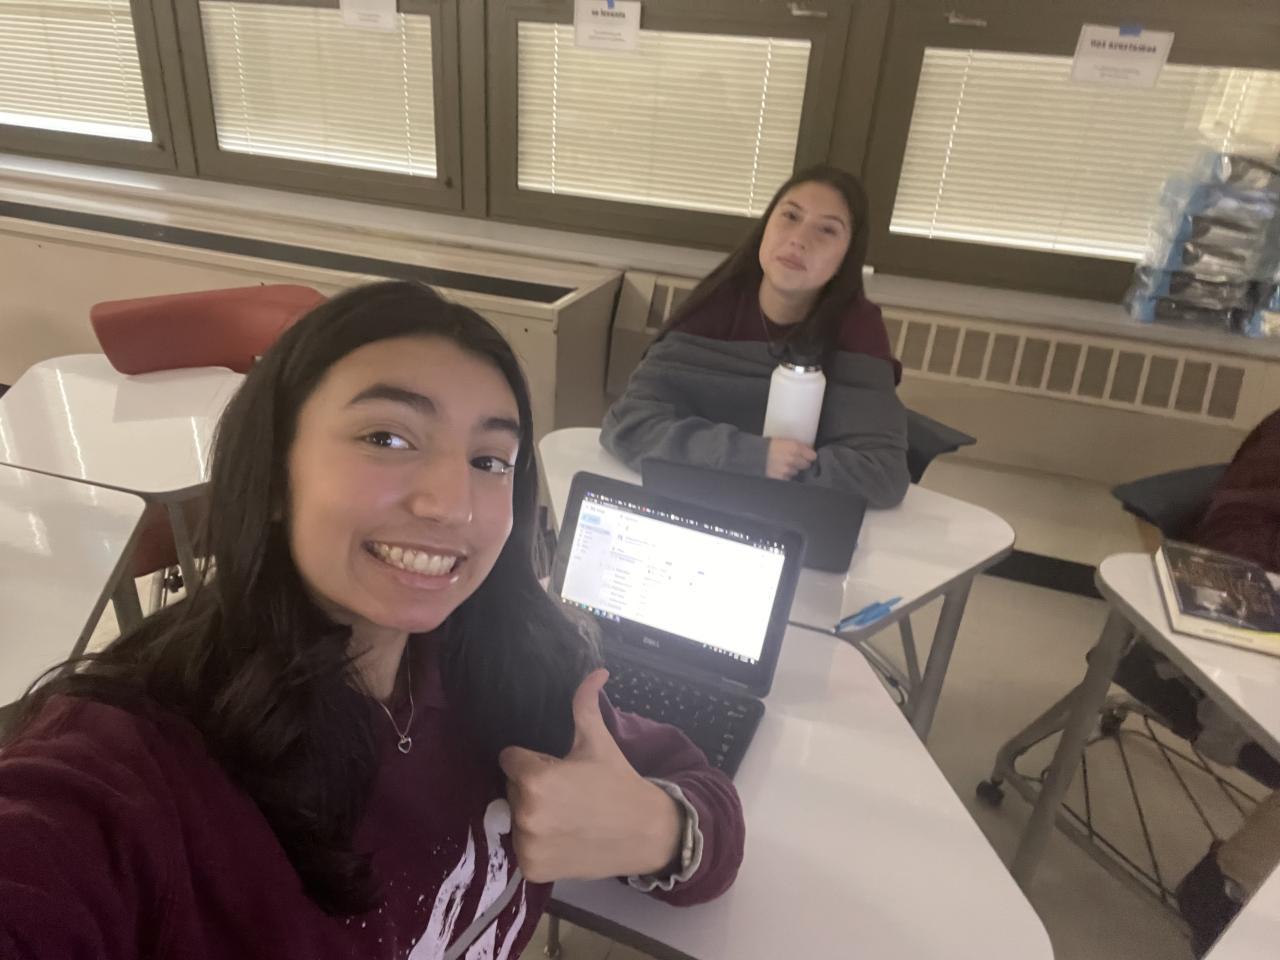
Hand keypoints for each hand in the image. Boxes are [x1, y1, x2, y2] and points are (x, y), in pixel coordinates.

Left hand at [499, 670, 682, 883]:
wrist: (645, 833)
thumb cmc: (618, 783)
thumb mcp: (598, 742)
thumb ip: (585, 704)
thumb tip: (597, 670)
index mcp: (535, 778)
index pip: (510, 759)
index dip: (531, 760)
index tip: (555, 768)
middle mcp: (525, 813)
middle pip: (512, 789)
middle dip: (532, 788)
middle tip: (566, 792)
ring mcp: (528, 845)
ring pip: (516, 819)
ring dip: (533, 817)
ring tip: (566, 816)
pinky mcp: (533, 870)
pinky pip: (523, 849)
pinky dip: (538, 846)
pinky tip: (564, 838)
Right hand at [765, 438, 816, 479]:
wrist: (754, 455)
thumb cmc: (768, 446)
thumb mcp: (784, 440)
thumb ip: (797, 445)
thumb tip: (809, 449)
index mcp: (795, 447)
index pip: (812, 456)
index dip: (810, 456)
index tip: (808, 456)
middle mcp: (793, 459)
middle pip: (806, 465)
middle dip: (802, 463)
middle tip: (795, 460)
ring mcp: (788, 470)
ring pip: (797, 472)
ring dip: (793, 469)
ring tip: (784, 465)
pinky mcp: (782, 478)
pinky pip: (789, 478)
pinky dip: (785, 476)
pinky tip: (779, 471)